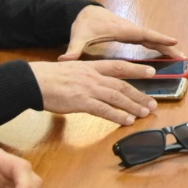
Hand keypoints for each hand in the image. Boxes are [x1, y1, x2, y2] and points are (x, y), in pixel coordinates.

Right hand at [28, 59, 158, 125]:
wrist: (34, 81)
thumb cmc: (49, 77)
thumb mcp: (71, 69)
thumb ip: (85, 76)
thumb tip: (93, 84)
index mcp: (91, 67)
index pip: (119, 66)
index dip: (137, 70)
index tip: (152, 72)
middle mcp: (93, 76)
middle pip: (122, 84)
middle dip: (140, 94)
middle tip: (153, 103)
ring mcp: (89, 89)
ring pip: (117, 97)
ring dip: (133, 106)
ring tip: (145, 113)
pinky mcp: (82, 102)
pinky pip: (105, 110)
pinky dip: (118, 115)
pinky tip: (127, 120)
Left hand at [60, 5, 182, 60]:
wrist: (84, 13)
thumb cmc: (84, 24)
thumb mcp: (79, 36)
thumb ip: (74, 49)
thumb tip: (65, 59)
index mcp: (121, 29)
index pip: (143, 33)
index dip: (158, 38)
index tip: (173, 41)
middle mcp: (130, 29)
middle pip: (153, 37)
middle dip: (168, 45)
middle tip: (183, 55)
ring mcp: (132, 31)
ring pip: (152, 39)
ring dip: (166, 47)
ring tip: (180, 57)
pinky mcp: (131, 34)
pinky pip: (148, 40)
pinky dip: (158, 46)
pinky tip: (165, 54)